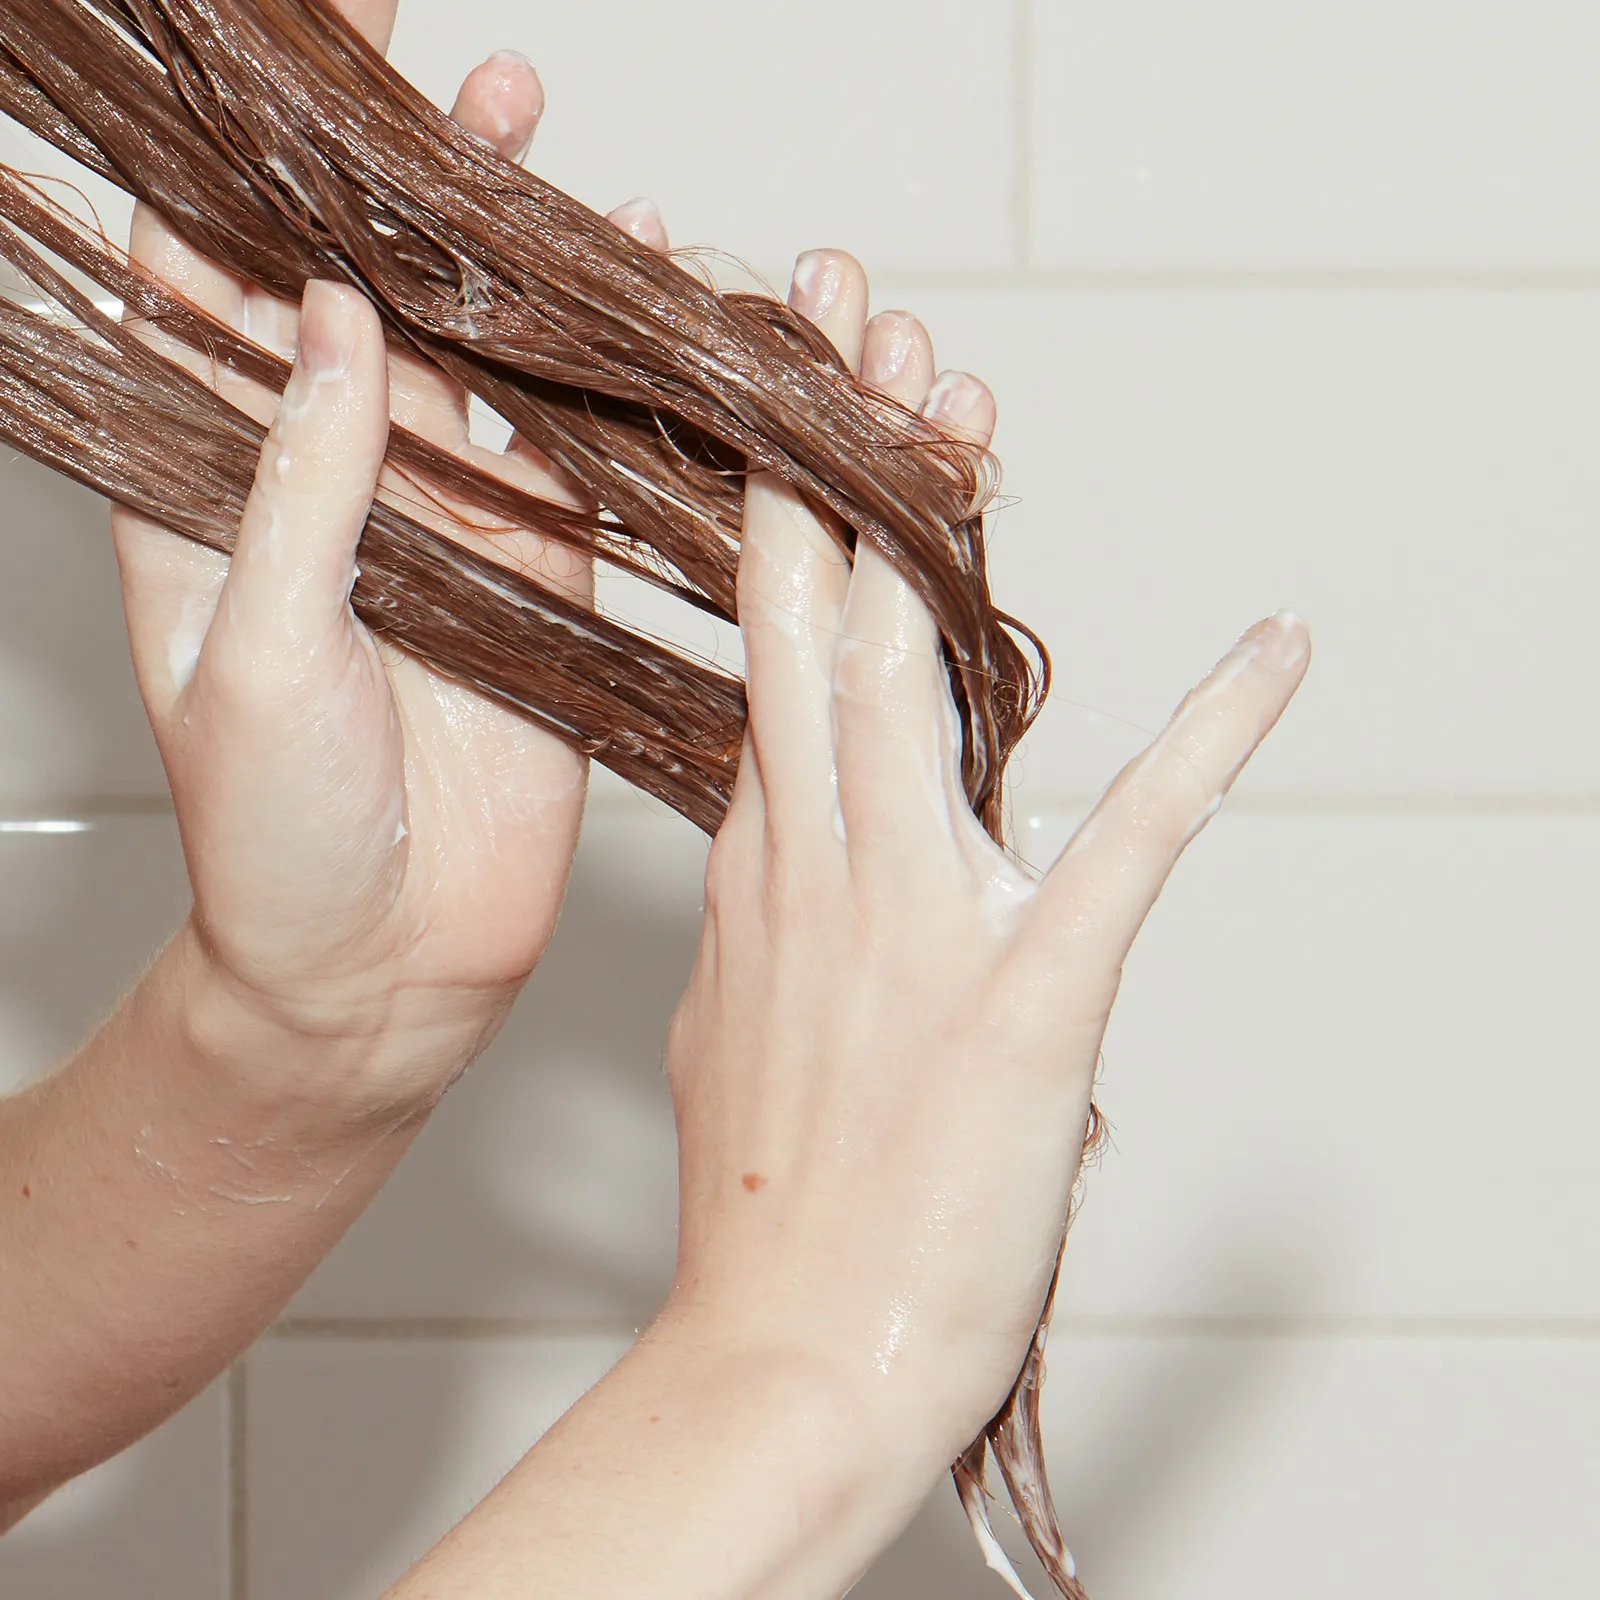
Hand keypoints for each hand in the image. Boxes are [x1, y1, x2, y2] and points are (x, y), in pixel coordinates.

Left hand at [112, 9, 670, 1116]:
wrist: (384, 968)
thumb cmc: (274, 837)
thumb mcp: (251, 650)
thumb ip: (302, 486)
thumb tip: (326, 316)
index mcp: (223, 494)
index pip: (227, 293)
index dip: (262, 178)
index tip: (308, 75)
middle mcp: (344, 494)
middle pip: (385, 297)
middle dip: (429, 186)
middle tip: (488, 82)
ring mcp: (454, 532)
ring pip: (498, 366)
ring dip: (535, 268)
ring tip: (576, 169)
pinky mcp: (546, 587)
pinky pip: (585, 466)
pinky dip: (616, 392)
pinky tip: (646, 316)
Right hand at [660, 251, 1310, 1469]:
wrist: (787, 1353)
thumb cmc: (763, 1211)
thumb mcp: (737, 1035)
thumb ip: (769, 937)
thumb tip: (796, 900)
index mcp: (762, 872)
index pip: (775, 652)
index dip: (790, 517)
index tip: (805, 409)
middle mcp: (825, 862)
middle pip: (825, 620)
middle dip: (830, 457)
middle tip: (841, 312)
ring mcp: (921, 920)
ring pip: (917, 679)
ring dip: (936, 528)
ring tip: (958, 396)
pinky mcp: (1030, 995)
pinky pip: (1131, 835)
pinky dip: (1211, 733)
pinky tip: (1274, 652)